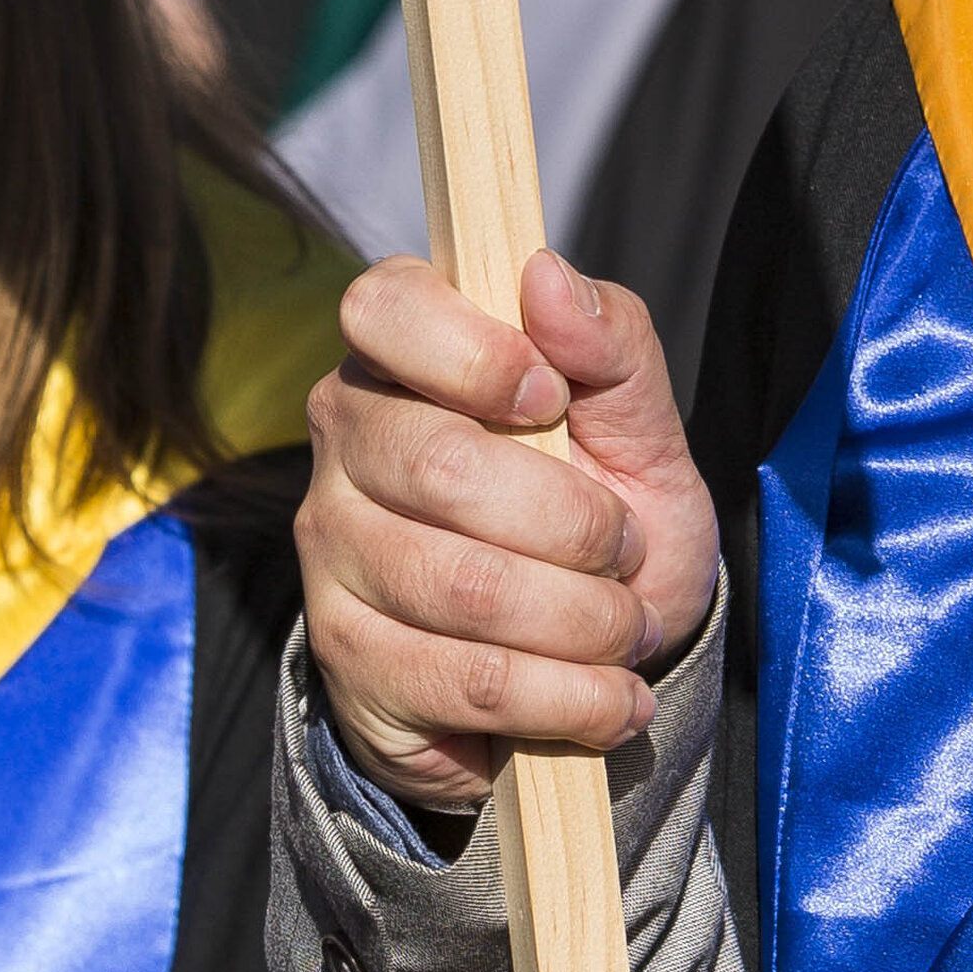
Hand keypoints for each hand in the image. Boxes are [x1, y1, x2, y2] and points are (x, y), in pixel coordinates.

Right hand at [301, 250, 720, 812]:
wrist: (589, 663)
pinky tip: (609, 699)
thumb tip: (546, 273)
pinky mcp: (349, 661)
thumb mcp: (637, 426)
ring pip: (460, 586)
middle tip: (625, 550)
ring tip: (627, 629)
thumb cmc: (603, 512)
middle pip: (439, 465)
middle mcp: (345, 447)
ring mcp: (334, 556)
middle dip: (573, 523)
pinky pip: (463, 682)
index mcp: (404, 359)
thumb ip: (612, 345)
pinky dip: (565, 697)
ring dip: (582, 620)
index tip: (551, 396)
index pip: (384, 307)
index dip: (473, 350)